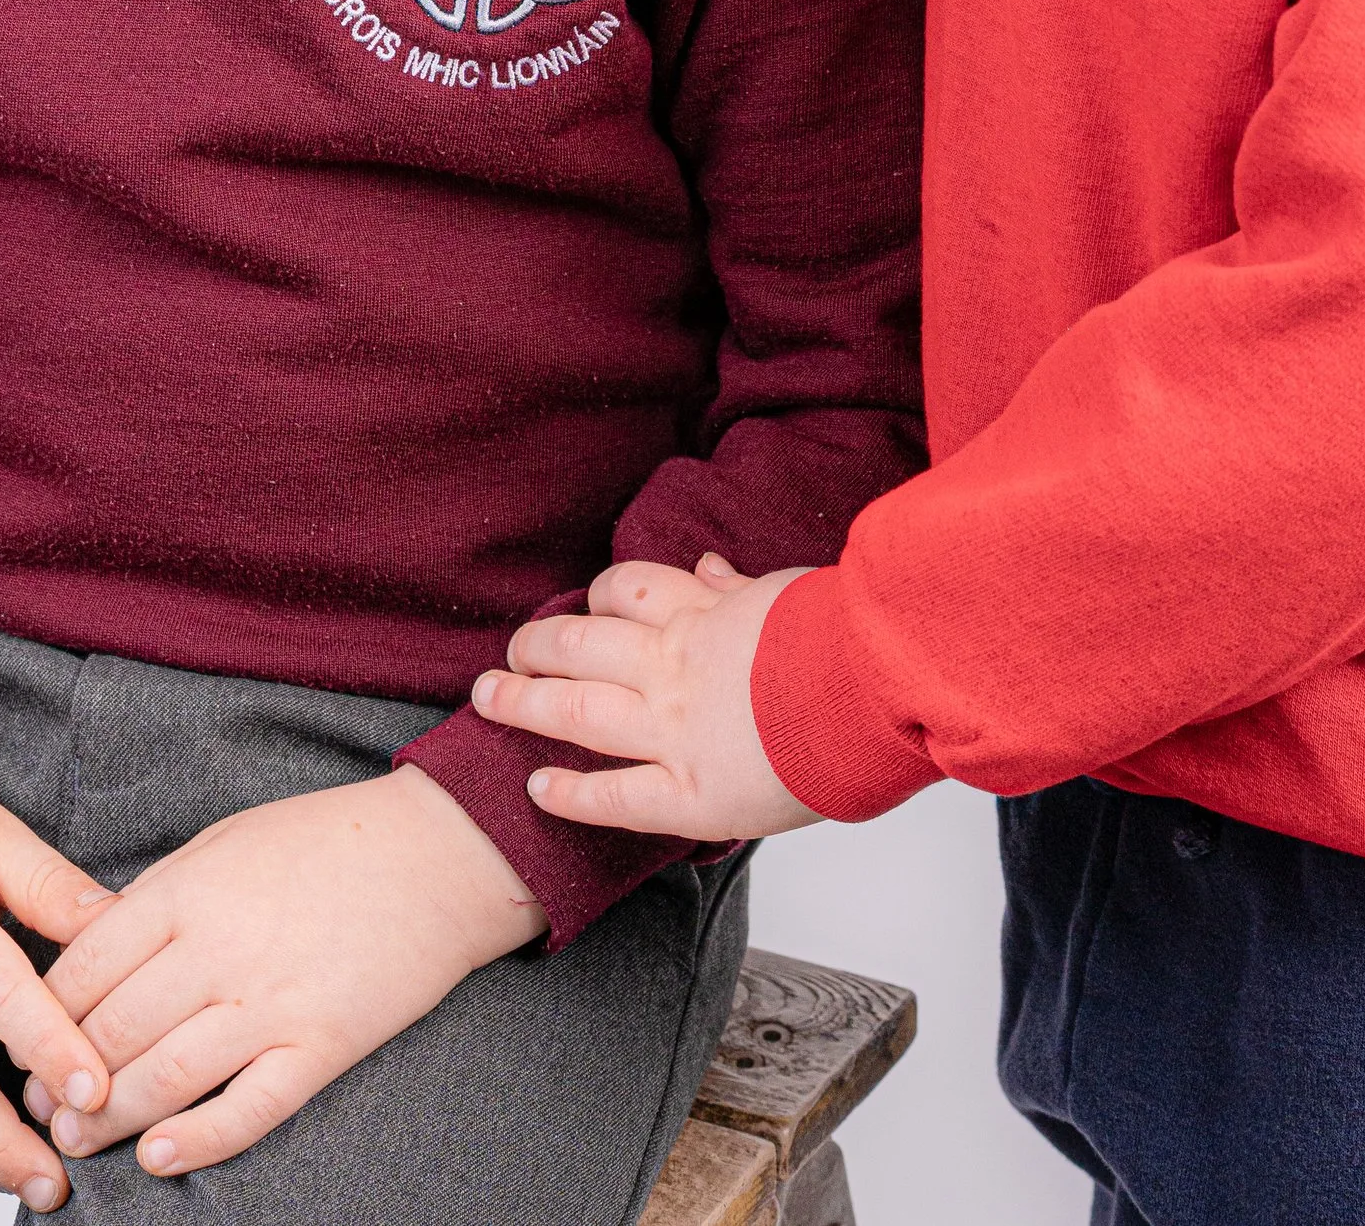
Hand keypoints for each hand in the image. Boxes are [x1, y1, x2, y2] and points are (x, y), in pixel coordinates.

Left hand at [35, 766, 545, 1180]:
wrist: (439, 853)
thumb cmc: (328, 841)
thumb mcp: (227, 841)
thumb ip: (160, 896)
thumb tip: (95, 953)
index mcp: (189, 890)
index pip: (84, 967)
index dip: (41, 1017)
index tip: (23, 1045)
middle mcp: (221, 948)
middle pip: (113, 1032)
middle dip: (63, 1081)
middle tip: (39, 1110)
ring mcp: (272, 1001)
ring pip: (165, 1078)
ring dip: (110, 1119)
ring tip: (80, 1140)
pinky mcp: (321, 1044)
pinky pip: (248, 1108)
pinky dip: (197, 1141)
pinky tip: (159, 1158)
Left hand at [470, 555, 819, 839]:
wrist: (874, 688)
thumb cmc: (844, 639)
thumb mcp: (786, 592)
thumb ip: (738, 588)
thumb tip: (708, 567)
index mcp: (702, 616)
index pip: (626, 591)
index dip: (593, 599)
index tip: (581, 607)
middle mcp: (674, 668)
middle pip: (581, 646)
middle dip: (536, 648)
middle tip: (509, 655)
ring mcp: (676, 732)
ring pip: (578, 713)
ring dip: (525, 705)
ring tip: (489, 701)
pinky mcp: (692, 795)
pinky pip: (615, 796)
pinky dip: (571, 794)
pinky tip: (538, 788)